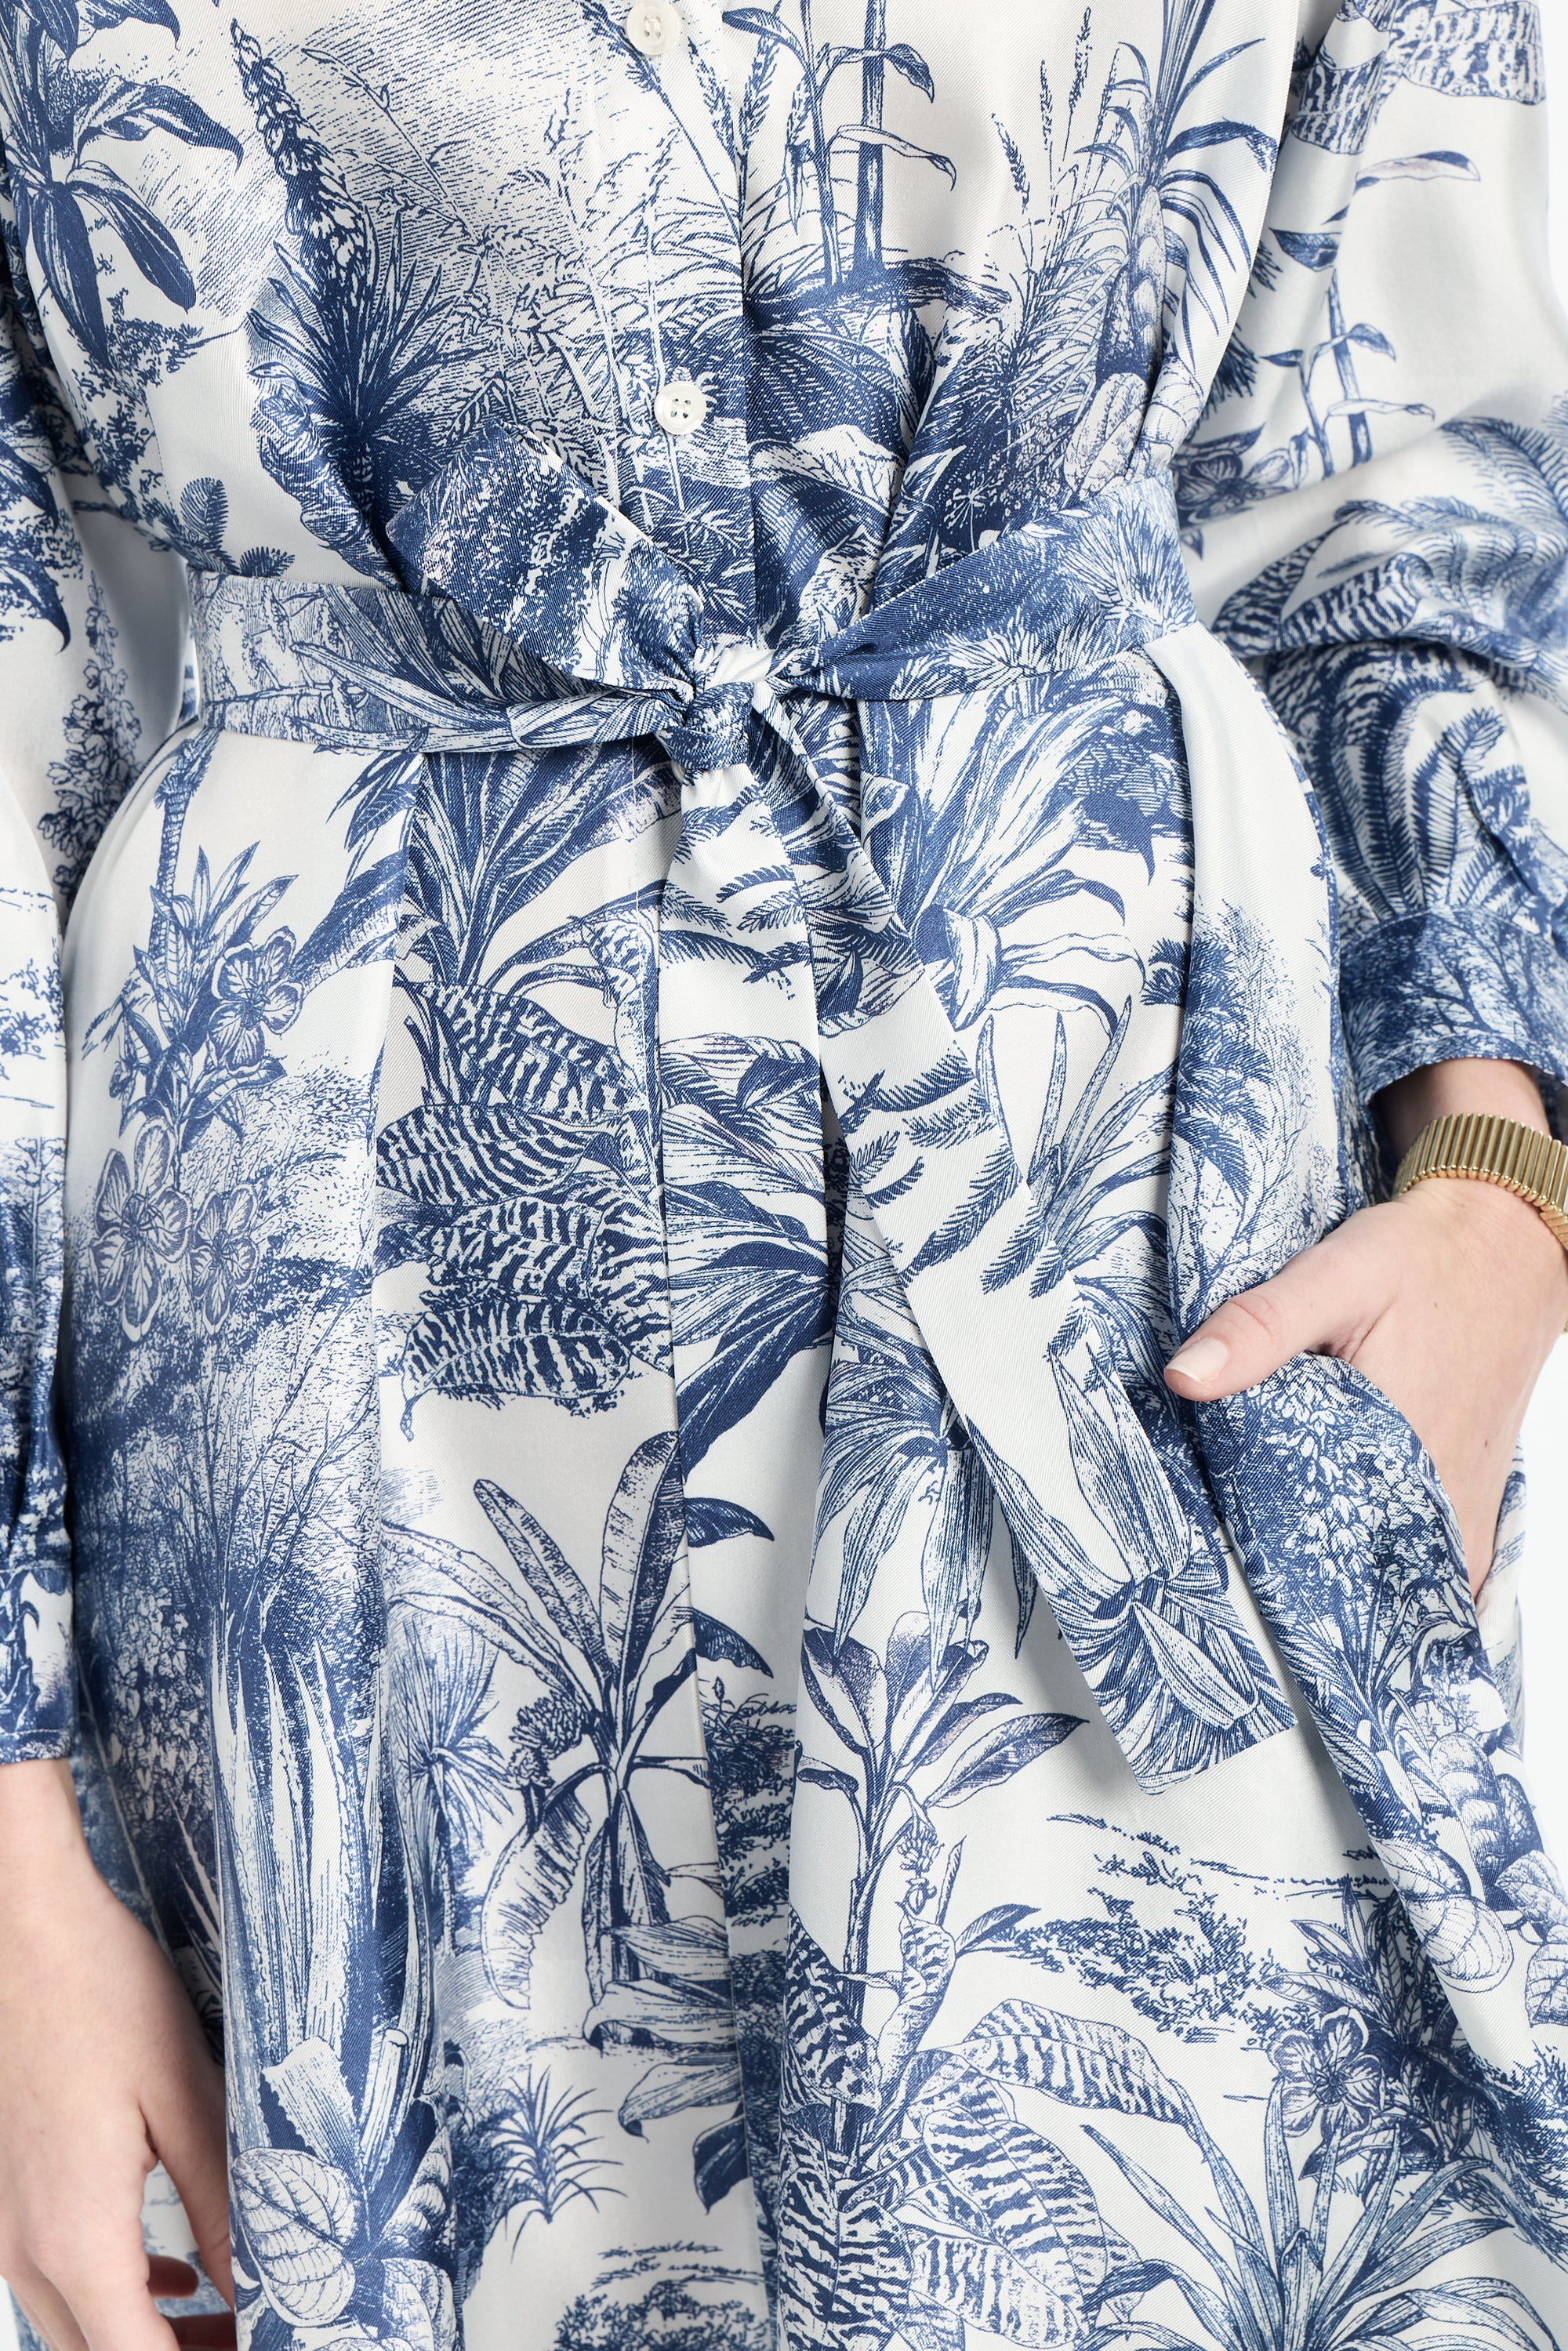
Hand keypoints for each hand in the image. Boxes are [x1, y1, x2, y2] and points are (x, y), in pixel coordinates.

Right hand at [0, 1759, 233, 2350]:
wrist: (24, 1926)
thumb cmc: (104, 1994)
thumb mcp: (188, 2099)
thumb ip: (222, 2207)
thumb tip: (260, 2289)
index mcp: (77, 2237)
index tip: (270, 2347)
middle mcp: (30, 2249)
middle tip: (260, 2335)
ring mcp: (10, 2225)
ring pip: (79, 2325)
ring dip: (151, 2336)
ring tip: (234, 2317)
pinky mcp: (12, 2193)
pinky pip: (61, 2279)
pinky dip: (120, 2294)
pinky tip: (175, 2271)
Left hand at [1164, 1057, 1567, 1597]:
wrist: (1508, 1246)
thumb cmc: (1427, 1259)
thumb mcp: (1336, 1274)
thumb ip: (1260, 1327)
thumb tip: (1183, 1376)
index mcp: (1399, 1450)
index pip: (1300, 1531)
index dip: (1246, 1529)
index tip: (1210, 1516)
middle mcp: (1439, 1498)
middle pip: (1340, 1559)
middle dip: (1286, 1542)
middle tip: (1239, 1514)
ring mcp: (1462, 1513)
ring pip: (1379, 1566)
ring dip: (1332, 1547)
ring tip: (1288, 1512)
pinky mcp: (1474, 1510)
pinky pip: (1417, 1556)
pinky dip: (1375, 1545)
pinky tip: (1341, 1516)